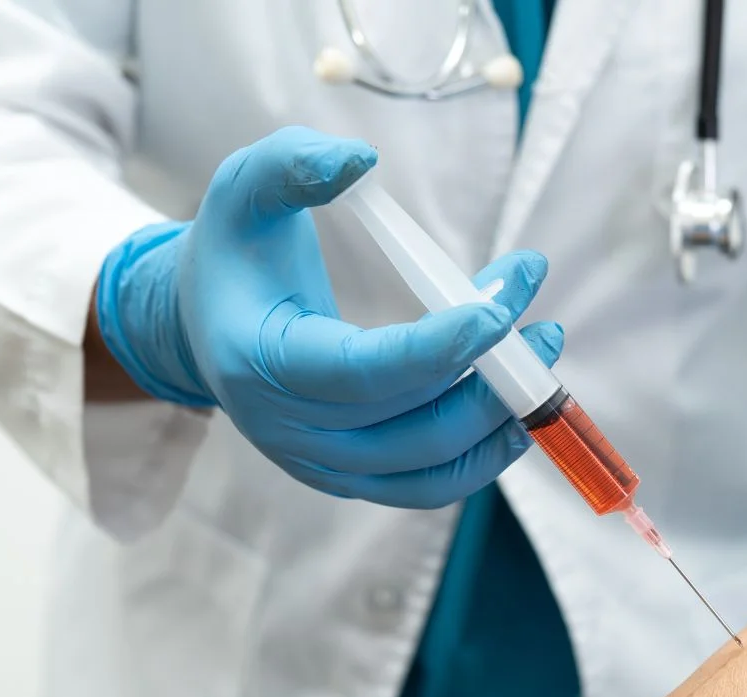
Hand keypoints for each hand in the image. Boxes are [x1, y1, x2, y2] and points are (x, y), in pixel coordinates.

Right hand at [93, 125, 557, 508]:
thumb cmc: (234, 250)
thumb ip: (294, 162)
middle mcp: (285, 429)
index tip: (500, 310)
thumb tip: (362, 159)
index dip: (436, 348)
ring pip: (428, 467)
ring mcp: (318, 465)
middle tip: (542, 319)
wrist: (203, 325)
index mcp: (258, 361)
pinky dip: (481, 456)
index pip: (359, 372)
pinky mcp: (348, 479)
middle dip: (489, 373)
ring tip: (542, 352)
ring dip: (499, 420)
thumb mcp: (245, 187)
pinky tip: (517, 407)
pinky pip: (426, 486)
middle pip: (408, 424)